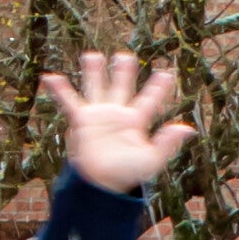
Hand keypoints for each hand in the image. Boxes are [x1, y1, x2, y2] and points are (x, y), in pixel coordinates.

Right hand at [40, 52, 194, 197]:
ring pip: (97, 88)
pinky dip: (60, 90)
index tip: (167, 74)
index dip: (158, 88)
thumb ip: (167, 143)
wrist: (102, 184)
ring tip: (92, 56)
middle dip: (124, 72)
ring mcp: (99, 116)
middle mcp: (117, 115)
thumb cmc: (127, 175)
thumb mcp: (151, 160)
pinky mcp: (82, 121)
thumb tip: (188, 129)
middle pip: (121, 87)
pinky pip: (70, 102)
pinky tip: (50, 78)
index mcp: (135, 121)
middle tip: (126, 56)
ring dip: (94, 72)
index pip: (149, 100)